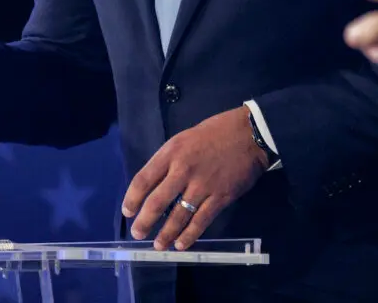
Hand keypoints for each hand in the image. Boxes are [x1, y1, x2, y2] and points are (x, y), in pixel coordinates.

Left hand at [122, 107, 265, 250]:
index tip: (128, 211)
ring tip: (159, 245)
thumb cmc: (216, 132)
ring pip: (178, 216)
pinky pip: (201, 220)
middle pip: (157, 202)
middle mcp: (183, 170)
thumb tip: (157, 184)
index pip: (143, 179)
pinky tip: (181, 244)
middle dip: (144, 222)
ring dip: (166, 234)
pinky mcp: (220, 197)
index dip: (132, 199)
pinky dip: (190, 235)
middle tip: (138, 233)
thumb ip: (170, 160)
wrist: (250, 134)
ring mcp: (202, 185)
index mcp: (172, 152)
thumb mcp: (185, 138)